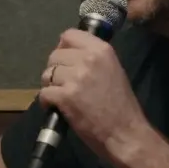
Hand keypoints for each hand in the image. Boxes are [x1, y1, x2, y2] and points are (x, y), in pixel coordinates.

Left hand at [40, 28, 147, 159]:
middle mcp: (88, 59)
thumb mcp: (113, 70)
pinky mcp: (65, 96)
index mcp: (101, 50)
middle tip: (63, 83)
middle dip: (55, 69)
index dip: (63, 48)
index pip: (69, 35)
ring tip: (61, 96)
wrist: (124, 133)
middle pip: (55, 55)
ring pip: (47, 74)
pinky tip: (56, 107)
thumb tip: (69, 54)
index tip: (66, 60)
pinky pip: (44, 93)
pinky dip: (47, 101)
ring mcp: (75, 78)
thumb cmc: (120, 105)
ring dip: (50, 86)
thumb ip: (93, 58)